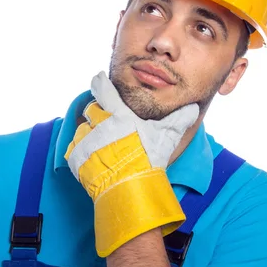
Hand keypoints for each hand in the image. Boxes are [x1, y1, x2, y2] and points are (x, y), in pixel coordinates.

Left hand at [65, 71, 197, 256]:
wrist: (130, 187)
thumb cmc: (149, 159)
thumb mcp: (166, 136)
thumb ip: (178, 120)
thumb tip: (193, 107)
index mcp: (118, 115)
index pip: (104, 91)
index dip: (100, 83)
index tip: (97, 79)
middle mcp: (99, 123)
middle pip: (92, 110)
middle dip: (98, 116)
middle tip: (108, 129)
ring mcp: (86, 139)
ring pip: (82, 129)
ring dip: (90, 135)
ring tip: (103, 148)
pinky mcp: (76, 156)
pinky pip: (74, 147)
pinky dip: (81, 151)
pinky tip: (94, 159)